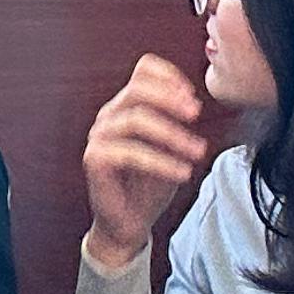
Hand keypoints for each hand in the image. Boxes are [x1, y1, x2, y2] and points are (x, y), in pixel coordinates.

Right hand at [81, 53, 215, 270]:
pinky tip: (183, 172)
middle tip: (196, 114)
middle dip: (170, 98)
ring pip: (136, 119)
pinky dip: (162, 162)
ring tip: (198, 151)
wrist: (129, 222)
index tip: (193, 94)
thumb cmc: (149, 185)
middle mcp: (109, 116)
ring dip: (173, 134)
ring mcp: (99, 137)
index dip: (169, 76)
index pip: (142, 71)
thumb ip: (176, 123)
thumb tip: (192, 105)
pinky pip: (131, 153)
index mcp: (125, 106)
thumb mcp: (170, 148)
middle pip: (137, 89)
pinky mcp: (95, 160)